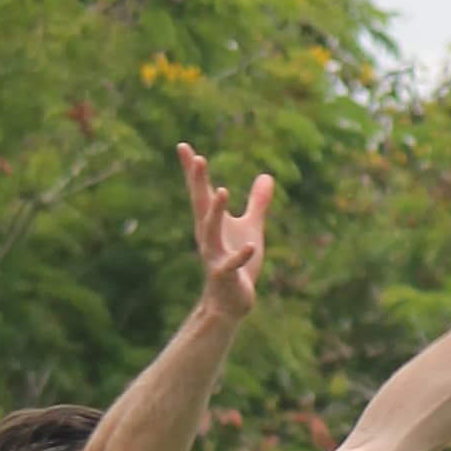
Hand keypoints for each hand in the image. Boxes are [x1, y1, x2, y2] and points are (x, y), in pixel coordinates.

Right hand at [181, 145, 272, 320]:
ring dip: (215, 213)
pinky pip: (233, 265)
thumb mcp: (251, 228)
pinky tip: (252, 246)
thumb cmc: (238, 264)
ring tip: (222, 190)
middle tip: (198, 158)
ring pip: (211, 232)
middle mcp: (208, 237)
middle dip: (199, 183)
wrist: (230, 304)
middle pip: (201, 206)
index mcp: (212, 224)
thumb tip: (267, 175)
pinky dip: (241, 255)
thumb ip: (257, 203)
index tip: (183, 146)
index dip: (192, 171)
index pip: (200, 192)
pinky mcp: (226, 277)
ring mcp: (215, 257)